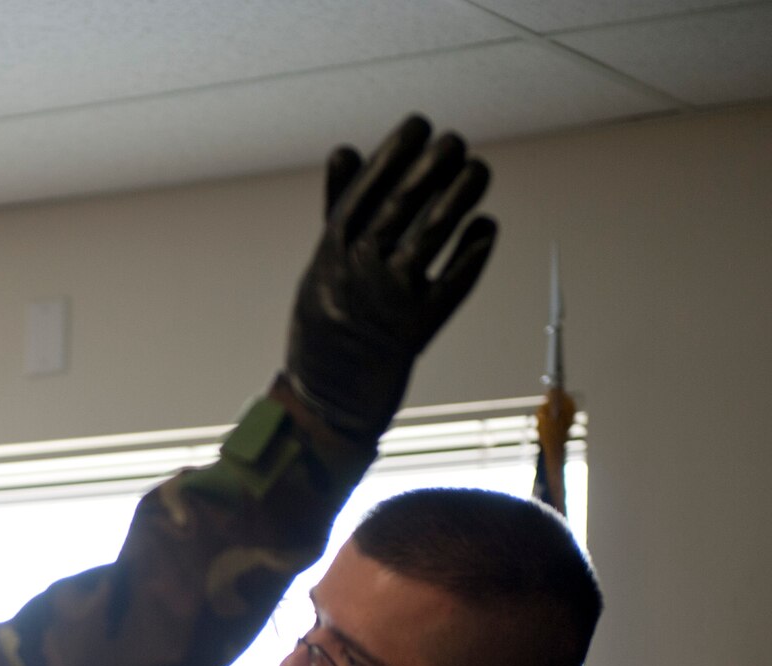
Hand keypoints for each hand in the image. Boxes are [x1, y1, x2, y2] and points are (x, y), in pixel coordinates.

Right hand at [285, 114, 497, 440]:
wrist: (326, 401)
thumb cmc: (325, 325)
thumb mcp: (320, 264)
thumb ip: (337, 207)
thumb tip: (345, 148)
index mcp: (330, 254)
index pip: (364, 191)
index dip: (393, 154)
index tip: (418, 124)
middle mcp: (357, 272)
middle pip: (401, 207)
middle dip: (431, 167)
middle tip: (456, 141)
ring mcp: (388, 301)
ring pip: (432, 236)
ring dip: (459, 197)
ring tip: (478, 170)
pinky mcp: (417, 330)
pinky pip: (453, 284)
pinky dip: (472, 253)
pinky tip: (485, 225)